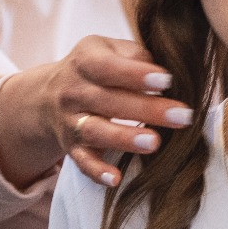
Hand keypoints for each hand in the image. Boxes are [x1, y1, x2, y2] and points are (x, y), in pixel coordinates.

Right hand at [2, 36, 192, 187]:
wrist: (46, 97)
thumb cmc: (94, 70)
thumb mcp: (107, 49)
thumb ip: (135, 55)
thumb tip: (165, 72)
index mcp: (85, 61)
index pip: (108, 67)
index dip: (136, 74)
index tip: (167, 80)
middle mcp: (73, 91)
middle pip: (108, 101)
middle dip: (146, 109)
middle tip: (181, 116)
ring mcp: (70, 122)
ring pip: (95, 131)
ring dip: (125, 139)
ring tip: (154, 142)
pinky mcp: (71, 148)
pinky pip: (82, 161)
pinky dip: (97, 172)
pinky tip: (115, 179)